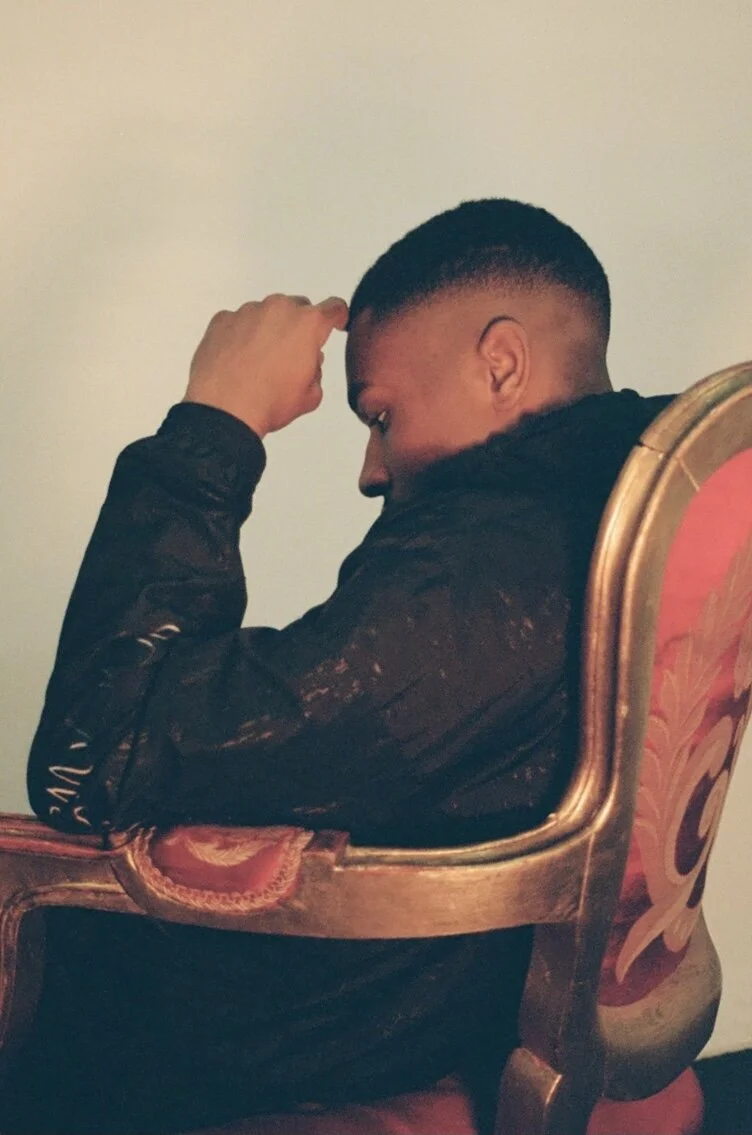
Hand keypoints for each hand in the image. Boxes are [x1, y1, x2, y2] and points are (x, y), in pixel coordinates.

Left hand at [184, 294, 348, 436]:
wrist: (224, 410)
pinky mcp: (223, 319)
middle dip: (298, 327)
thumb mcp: (310, 396)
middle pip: (297, 308)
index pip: (333, 308)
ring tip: (260, 363)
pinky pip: (238, 321)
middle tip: (290, 356)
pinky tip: (240, 359)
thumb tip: (309, 364)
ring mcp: (248, 312)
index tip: (335, 320)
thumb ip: (316, 371)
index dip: (337, 317)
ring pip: (266, 314)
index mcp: (307, 324)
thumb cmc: (266, 401)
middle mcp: (278, 310)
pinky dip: (241, 335)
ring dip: (268, 331)